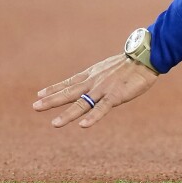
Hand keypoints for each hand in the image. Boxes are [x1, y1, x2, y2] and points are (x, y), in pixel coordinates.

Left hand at [34, 54, 159, 128]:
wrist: (146, 57)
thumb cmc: (132, 62)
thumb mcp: (111, 67)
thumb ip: (103, 75)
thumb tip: (101, 78)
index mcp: (93, 75)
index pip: (69, 82)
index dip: (54, 88)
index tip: (40, 94)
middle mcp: (94, 82)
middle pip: (69, 93)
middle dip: (52, 101)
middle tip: (35, 107)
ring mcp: (103, 90)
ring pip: (82, 104)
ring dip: (68, 114)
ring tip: (54, 124)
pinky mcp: (116, 96)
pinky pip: (102, 108)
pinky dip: (93, 117)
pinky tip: (83, 125)